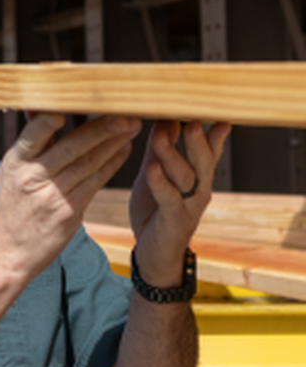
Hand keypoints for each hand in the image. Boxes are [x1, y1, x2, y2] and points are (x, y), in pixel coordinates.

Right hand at [0, 113, 140, 280]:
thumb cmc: (11, 204)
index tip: (62, 110)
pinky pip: (94, 183)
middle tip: (123, 115)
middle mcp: (32, 178)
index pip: (31, 137)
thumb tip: (41, 106)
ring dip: (113, 144)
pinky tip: (123, 150)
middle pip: (70, 149)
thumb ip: (30, 142)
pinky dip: (111, 165)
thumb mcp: (9, 170)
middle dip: (99, 130)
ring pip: (88, 164)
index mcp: (15, 163)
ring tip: (131, 127)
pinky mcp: (69, 212)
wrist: (9, 250)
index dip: (45, 124)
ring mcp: (52, 196)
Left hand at [130, 121, 230, 286]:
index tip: (215, 113)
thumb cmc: (156, 209)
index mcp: (196, 176)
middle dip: (198, 139)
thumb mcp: (157, 174)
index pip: (209, 150)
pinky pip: (169, 200)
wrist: (153, 253)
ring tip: (160, 135)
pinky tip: (151, 168)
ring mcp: (188, 206)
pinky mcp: (174, 221)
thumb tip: (167, 117)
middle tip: (192, 119)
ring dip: (173, 155)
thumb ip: (163, 148)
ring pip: (186, 177)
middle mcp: (198, 189)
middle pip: (203, 160)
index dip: (212, 133)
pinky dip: (160, 183)